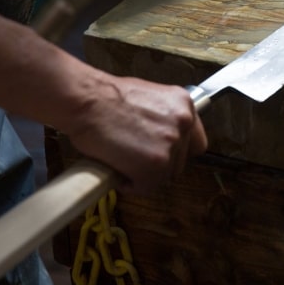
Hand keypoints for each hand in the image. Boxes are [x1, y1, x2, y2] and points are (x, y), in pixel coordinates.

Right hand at [64, 75, 207, 194]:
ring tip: (121, 159)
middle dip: (158, 163)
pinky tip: (116, 167)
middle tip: (133, 156)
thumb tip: (158, 138)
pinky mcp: (157, 164)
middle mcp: (184, 123)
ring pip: (164, 176)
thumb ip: (162, 118)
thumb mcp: (147, 98)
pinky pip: (146, 187)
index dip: (177, 152)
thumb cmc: (106, 98)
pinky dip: (130, 184)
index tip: (161, 153)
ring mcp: (172, 145)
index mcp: (184, 104)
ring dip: (144, 174)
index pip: (196, 142)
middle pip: (180, 162)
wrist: (87, 100)